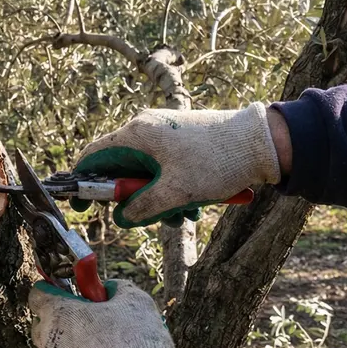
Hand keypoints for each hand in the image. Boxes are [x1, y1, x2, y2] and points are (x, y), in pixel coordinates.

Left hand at [28, 280, 193, 347]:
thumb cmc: (136, 344)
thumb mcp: (135, 301)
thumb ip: (116, 288)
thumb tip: (108, 289)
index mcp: (59, 313)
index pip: (38, 293)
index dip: (55, 290)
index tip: (70, 292)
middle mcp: (46, 342)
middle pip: (43, 325)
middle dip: (62, 321)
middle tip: (92, 323)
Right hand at [72, 102, 281, 227]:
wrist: (263, 143)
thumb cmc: (217, 161)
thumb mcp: (176, 193)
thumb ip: (142, 208)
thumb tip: (122, 218)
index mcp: (136, 134)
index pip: (92, 158)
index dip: (83, 184)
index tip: (84, 208)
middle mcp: (146, 129)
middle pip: (122, 172)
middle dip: (137, 200)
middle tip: (156, 217)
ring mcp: (165, 134)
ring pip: (147, 175)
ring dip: (162, 200)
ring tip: (188, 212)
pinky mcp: (182, 142)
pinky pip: (166, 170)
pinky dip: (176, 189)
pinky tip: (198, 202)